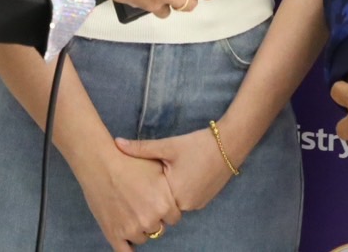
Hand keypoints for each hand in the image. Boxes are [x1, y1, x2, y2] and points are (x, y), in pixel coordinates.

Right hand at [77, 148, 182, 250]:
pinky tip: (127, 239)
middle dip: (152, 218)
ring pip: (142, 238)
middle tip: (141, 204)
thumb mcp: (156, 166)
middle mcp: (150, 220)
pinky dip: (127, 248)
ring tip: (129, 211)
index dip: (166, 209)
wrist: (99, 162)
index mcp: (164, 204)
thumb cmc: (128, 161)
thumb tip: (176, 193)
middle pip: (158, 228)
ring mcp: (132, 229)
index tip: (157, 202)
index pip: (174, 218)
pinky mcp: (114, 233)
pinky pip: (125, 251)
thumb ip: (169, 185)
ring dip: (139, 228)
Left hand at [115, 128, 232, 212]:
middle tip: (149, 177)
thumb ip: (141, 148)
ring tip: (165, 174)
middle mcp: (187, 205)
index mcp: (174, 194)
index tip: (136, 180)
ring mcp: (197, 204)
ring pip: (174, 203)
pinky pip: (186, 200)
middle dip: (155, 193)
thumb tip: (117, 142)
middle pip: (162, 204)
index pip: (151, 200)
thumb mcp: (168, 145)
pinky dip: (180, 191)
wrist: (230, 144)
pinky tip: (180, 175)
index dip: (142, 190)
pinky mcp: (204, 200)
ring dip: (168, 192)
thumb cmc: (198, 144)